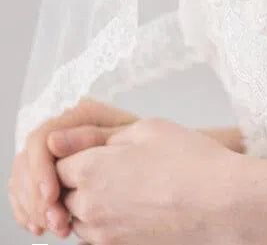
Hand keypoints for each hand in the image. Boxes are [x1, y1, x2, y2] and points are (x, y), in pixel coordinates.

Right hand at [8, 97, 139, 236]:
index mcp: (80, 115)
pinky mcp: (54, 173)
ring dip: (31, 207)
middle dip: (36, 197)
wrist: (166, 159)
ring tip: (55, 227)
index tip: (52, 198)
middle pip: (28, 162)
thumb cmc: (153, 144)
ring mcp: (56, 152)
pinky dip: (28, 210)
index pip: (41, 140)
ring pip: (23, 178)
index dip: (41, 170)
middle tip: (57, 222)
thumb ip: (91, 138)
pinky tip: (41, 225)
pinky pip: (26, 191)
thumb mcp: (130, 137)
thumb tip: (54, 141)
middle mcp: (64, 129)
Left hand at [52, 116, 244, 244]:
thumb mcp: (147, 129)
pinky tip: (134, 205)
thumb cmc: (190, 160)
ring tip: (124, 185)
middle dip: (76, 179)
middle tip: (110, 164)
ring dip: (88, 203)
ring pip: (77, 219)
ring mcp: (105, 234)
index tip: (93, 147)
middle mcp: (90, 207)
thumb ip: (99, 135)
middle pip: (62, 194)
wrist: (222, 204)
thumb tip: (65, 141)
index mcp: (92, 170)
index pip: (56, 164)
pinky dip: (104, 221)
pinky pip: (97, 236)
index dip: (72, 153)